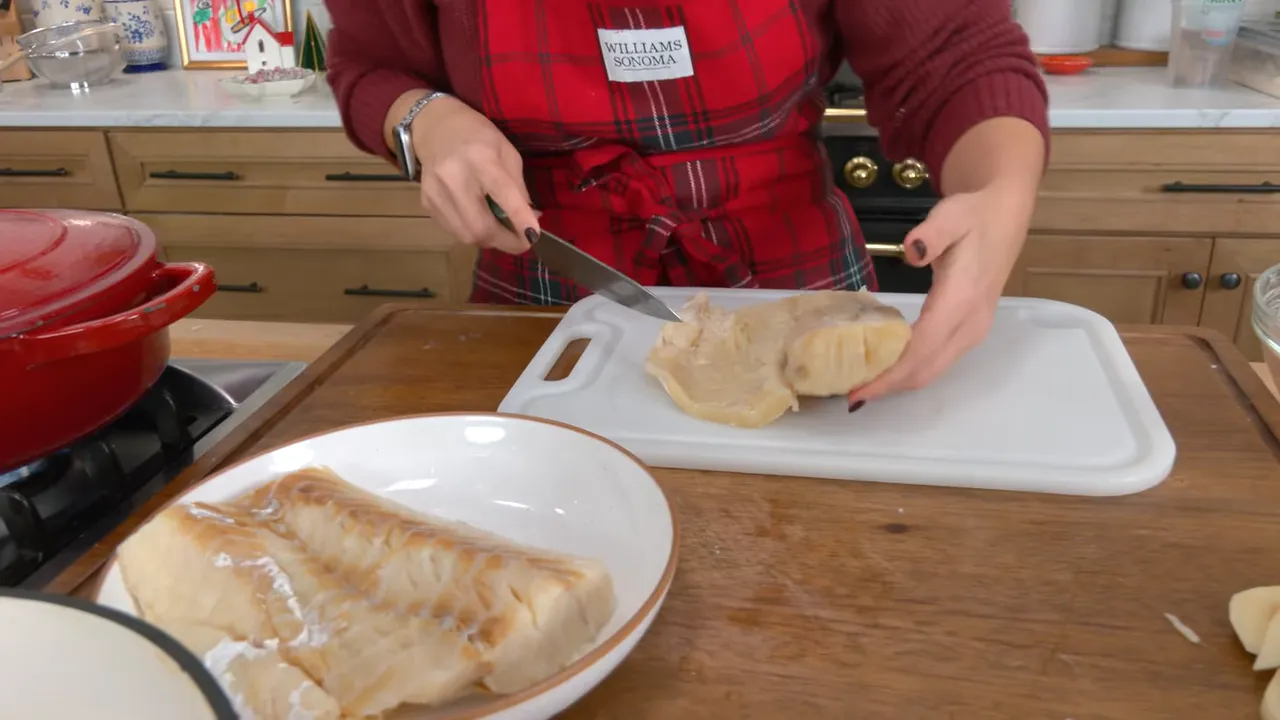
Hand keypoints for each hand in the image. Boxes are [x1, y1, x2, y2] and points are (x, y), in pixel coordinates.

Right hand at [411, 95, 537, 253]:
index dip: (520, 218)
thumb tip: (530, 219)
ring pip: (466, 235)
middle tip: (522, 242)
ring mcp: (436, 192)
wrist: (435, 128)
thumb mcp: (506, 152)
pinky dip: (472, 233)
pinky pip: (454, 231)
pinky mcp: (427, 203)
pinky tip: (479, 220)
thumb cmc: (478, 137)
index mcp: (480, 157)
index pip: (502, 194)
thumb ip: (518, 187)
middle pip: (480, 227)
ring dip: (490, 240)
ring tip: (501, 230)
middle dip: (506, 242)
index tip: (534, 236)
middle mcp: (454, 176)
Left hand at [848, 184, 1029, 407]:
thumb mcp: (951, 215)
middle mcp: (970, 324)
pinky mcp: (970, 330)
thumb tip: (913, 252)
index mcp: (962, 300)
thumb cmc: (974, 216)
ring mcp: (973, 330)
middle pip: (926, 369)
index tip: (859, 390)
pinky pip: (938, 360)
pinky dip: (911, 370)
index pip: (922, 349)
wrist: (1003, 216)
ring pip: (933, 370)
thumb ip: (931, 234)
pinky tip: (887, 367)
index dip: (889, 374)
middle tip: (851, 394)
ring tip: (864, 385)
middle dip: (889, 387)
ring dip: (900, 382)